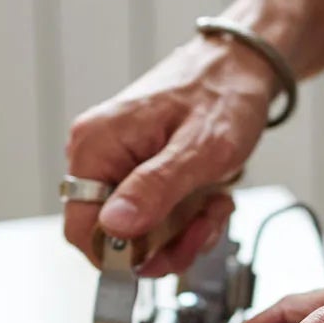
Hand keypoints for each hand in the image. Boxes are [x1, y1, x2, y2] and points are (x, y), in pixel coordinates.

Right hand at [64, 35, 275, 277]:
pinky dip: (187, 219)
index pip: (81, 229)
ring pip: (139, 233)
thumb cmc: (224, 93)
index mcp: (97, 145)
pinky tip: (210, 198)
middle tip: (201, 226)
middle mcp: (99, 154)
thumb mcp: (200, 149)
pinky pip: (155, 217)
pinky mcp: (139, 171)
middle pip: (113, 237)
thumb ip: (155, 188)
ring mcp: (118, 164)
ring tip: (213, 205)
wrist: (242, 66)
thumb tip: (114, 225)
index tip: (159, 256)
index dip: (118, 254)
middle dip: (163, 244)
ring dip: (182, 233)